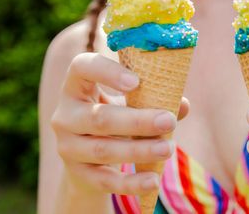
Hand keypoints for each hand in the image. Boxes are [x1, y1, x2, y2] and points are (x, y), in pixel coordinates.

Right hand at [51, 53, 188, 195]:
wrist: (90, 156)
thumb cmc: (117, 113)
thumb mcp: (131, 101)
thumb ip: (155, 98)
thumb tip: (182, 105)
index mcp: (77, 84)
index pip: (82, 67)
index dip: (107, 72)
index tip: (136, 81)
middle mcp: (65, 114)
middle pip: (99, 117)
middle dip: (137, 121)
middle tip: (169, 120)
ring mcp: (68, 146)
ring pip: (103, 149)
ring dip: (138, 150)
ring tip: (168, 149)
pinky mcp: (77, 173)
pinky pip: (104, 180)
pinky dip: (130, 182)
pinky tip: (152, 181)